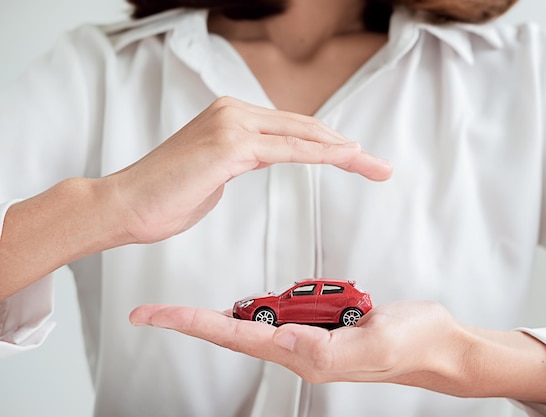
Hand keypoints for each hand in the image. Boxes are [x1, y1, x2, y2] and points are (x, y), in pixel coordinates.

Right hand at [106, 96, 392, 243]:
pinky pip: (286, 149)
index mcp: (231, 117)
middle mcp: (233, 112)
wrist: (124, 205)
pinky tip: (345, 158)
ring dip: (343, 151)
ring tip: (374, 166)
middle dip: (347, 148)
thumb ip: (241, 159)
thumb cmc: (164, 197)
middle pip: (305, 127)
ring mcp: (231, 124)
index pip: (292, 128)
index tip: (357, 159)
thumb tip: (262, 158)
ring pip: (302, 134)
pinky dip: (319, 154)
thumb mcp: (213, 173)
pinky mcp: (229, 145)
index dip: (328, 143)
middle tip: (380, 165)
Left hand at [128, 301, 464, 387]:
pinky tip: (244, 306)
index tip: (157, 317)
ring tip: (182, 313)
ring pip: (257, 321)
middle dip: (193, 322)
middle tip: (153, 313)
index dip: (194, 325)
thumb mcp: (373, 343)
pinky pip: (282, 312)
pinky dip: (260, 306)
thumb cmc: (412, 345)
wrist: (436, 343)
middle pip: (235, 332)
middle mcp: (300, 347)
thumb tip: (278, 339)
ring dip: (224, 313)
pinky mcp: (322, 323)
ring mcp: (310, 335)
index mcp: (306, 354)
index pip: (238, 337)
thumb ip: (325, 346)